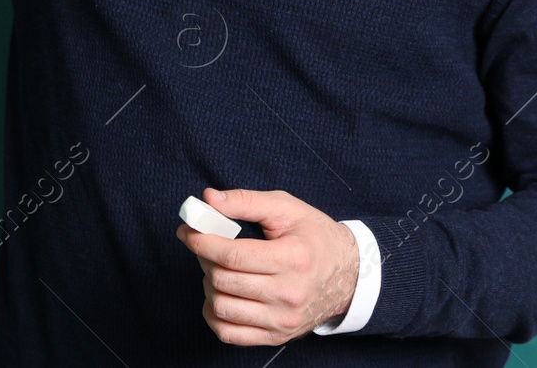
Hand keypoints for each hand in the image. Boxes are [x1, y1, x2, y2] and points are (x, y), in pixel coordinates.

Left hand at [175, 186, 359, 345]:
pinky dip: (214, 314)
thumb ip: (246, 201)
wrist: (349, 275)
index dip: (202, 242)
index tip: (188, 231)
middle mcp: (289, 294)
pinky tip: (220, 294)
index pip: (232, 256)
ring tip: (216, 269)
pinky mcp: (277, 336)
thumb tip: (209, 199)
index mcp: (292, 259)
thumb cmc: (314, 236)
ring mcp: (283, 320)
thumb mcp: (286, 208)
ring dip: (208, 285)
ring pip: (222, 308)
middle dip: (204, 259)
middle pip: (224, 280)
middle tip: (205, 245)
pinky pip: (230, 334)